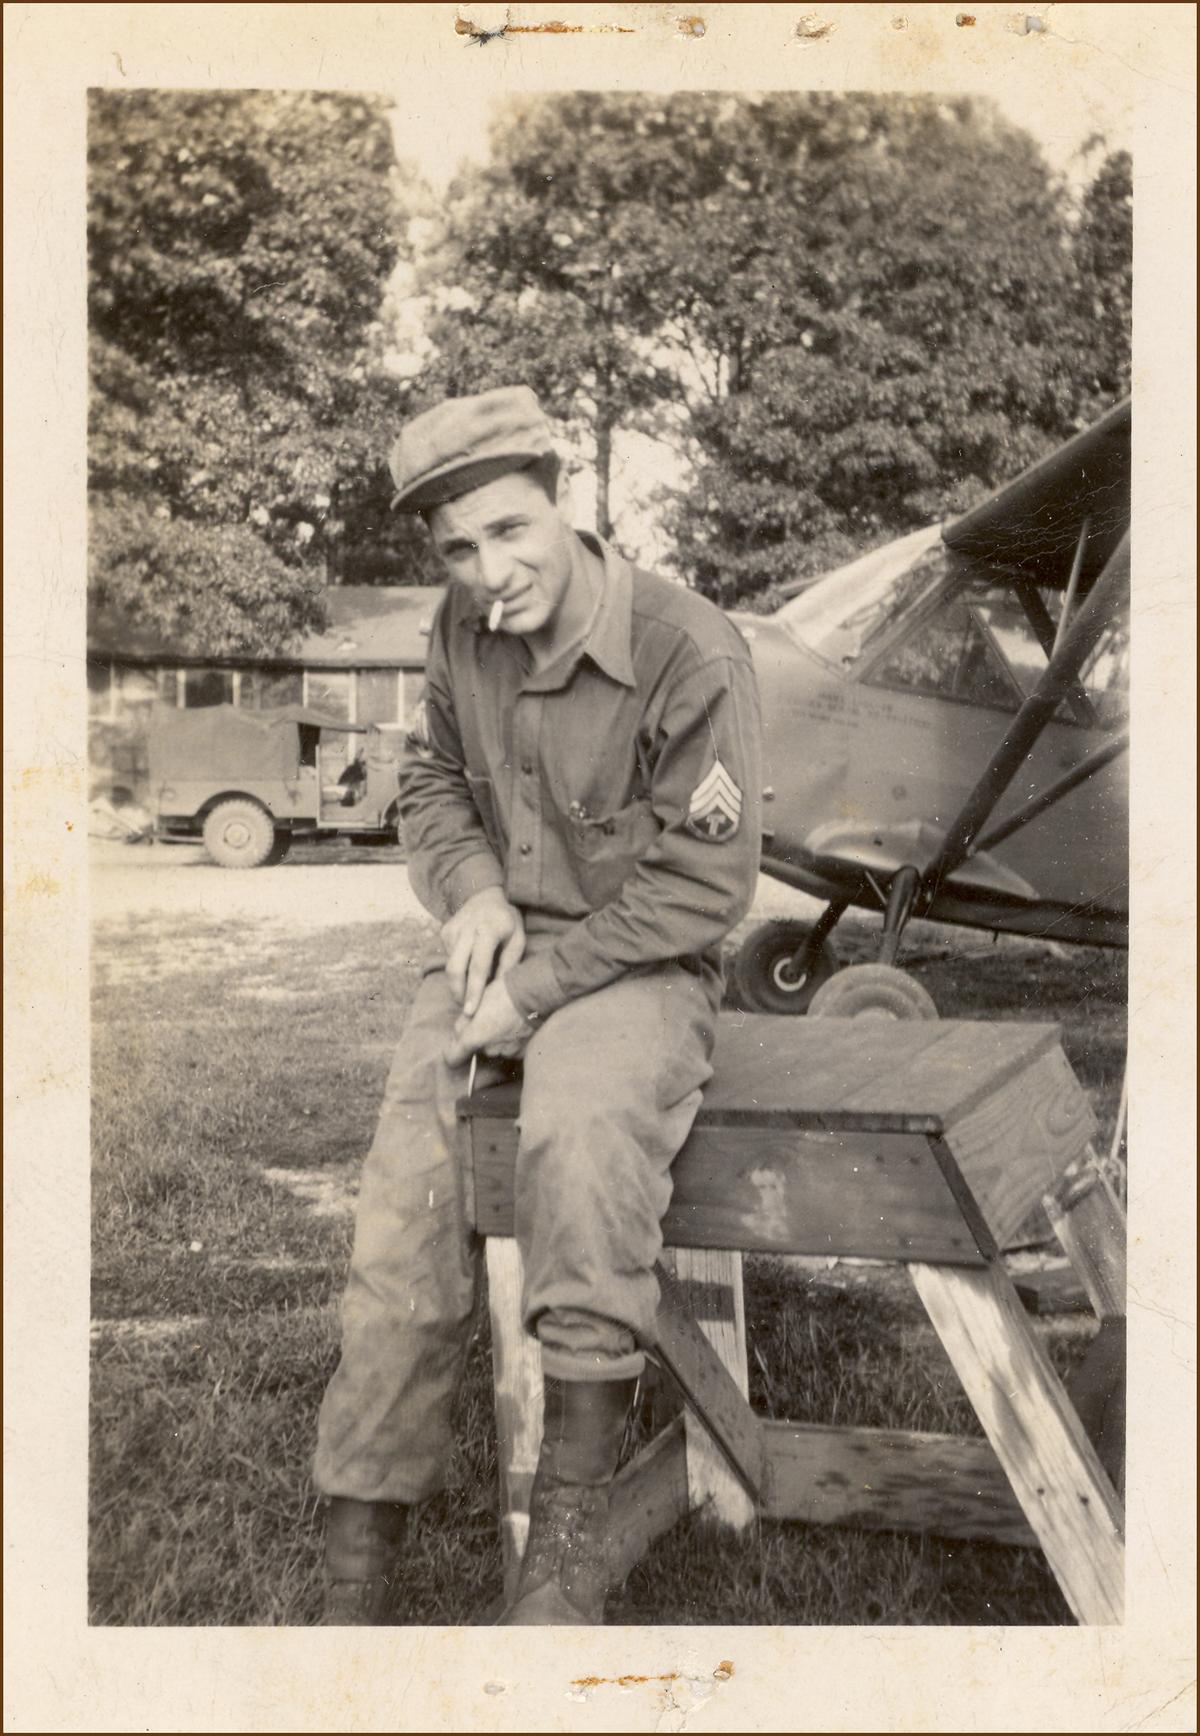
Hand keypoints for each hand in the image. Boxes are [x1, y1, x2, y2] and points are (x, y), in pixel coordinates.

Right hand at [441, 887, 524, 1015]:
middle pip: (455, 968)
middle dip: (458, 993)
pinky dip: (458, 967)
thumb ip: (508, 965)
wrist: (485, 895)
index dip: (473, 991)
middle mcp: (466, 929)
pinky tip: (468, 963)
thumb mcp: (518, 940)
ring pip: (450, 965)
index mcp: (488, 930)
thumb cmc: (507, 922)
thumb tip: (496, 992)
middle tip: (466, 1008)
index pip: (478, 966)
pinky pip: (449, 957)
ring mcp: (452, 929)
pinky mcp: (444, 932)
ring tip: (471, 988)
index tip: (470, 1012)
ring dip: (459, 982)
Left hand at [444, 978, 534, 1067]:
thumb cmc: (502, 993)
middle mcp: (489, 1051)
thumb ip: (463, 1023)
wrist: (534, 994)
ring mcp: (507, 1053)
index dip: (452, 1052)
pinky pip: (510, 1049)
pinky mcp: (522, 1052)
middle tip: (488, 1019)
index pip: (453, 1058)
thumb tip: (458, 1035)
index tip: (456, 1044)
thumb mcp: (475, 1002)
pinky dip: (511, 1041)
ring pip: (496, 1049)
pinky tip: (515, 1026)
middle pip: (478, 1050)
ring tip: (504, 1020)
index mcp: (473, 1038)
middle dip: (480, 1038)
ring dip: (497, 1040)